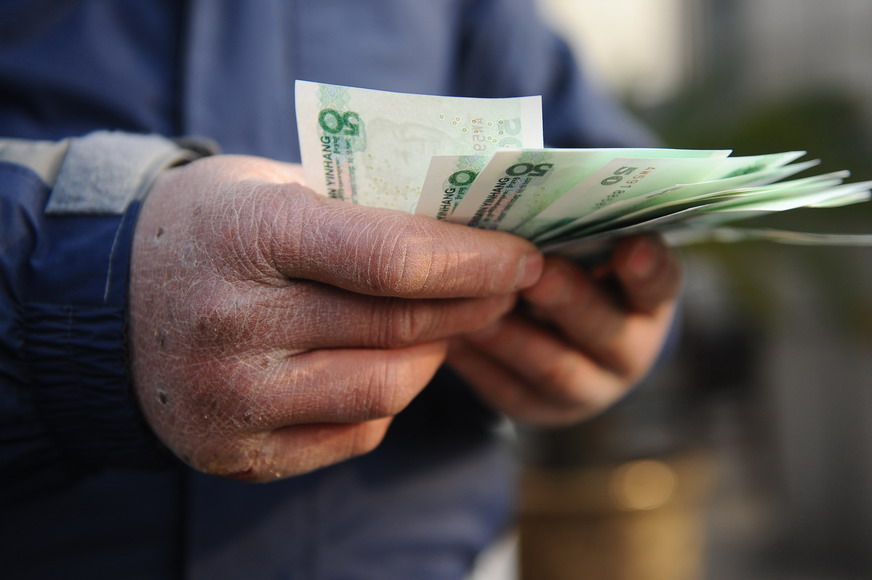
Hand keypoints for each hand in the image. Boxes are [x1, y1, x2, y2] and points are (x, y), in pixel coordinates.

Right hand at [129, 155, 541, 480]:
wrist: (106, 305)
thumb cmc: (208, 229)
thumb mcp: (271, 186)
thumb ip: (361, 211)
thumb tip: (466, 234)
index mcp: (249, 238)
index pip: (393, 258)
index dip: (472, 260)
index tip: (520, 256)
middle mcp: (235, 328)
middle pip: (399, 327)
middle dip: (472, 305)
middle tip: (503, 287)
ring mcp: (235, 401)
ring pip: (387, 389)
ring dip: (434, 355)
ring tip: (443, 325)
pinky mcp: (241, 453)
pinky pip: (356, 432)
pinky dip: (386, 397)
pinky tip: (382, 364)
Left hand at [447, 235, 681, 424]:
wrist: (552, 335)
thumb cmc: (566, 268)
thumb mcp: (580, 250)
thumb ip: (570, 231)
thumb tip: (530, 195)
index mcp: (647, 300)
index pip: (660, 284)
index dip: (648, 267)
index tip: (632, 244)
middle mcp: (628, 349)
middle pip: (605, 329)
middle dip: (568, 300)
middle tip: (535, 274)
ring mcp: (587, 388)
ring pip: (554, 368)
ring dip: (512, 337)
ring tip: (475, 308)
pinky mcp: (538, 409)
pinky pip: (508, 390)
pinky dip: (479, 363)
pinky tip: (450, 336)